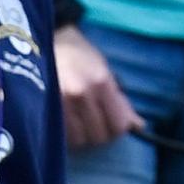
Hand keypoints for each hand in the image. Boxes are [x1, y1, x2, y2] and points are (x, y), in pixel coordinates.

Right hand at [53, 24, 143, 148]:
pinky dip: (67, 135)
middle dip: (99, 133)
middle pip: (98, 136)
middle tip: (94, 123)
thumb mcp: (105, 73)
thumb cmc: (81, 57)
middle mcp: (82, 94)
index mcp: (102, 83)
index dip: (116, 128)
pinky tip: (67, 123)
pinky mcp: (45, 110)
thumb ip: (120, 101)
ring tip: (78, 123)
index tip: (111, 123)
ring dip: (81, 136)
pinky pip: (62, 136)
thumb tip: (138, 126)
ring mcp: (61, 104)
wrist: (50, 43)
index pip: (117, 125)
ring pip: (79, 140)